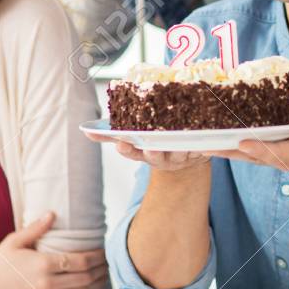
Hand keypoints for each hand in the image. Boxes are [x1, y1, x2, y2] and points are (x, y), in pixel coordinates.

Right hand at [0, 212, 109, 288]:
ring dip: (98, 284)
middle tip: (110, 261)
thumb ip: (36, 228)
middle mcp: (47, 284)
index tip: (104, 250)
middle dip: (102, 270)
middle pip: (86, 278)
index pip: (81, 262)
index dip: (97, 257)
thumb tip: (53, 214)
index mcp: (43, 265)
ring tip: (105, 274)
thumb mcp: (15, 241)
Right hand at [87, 132, 211, 171]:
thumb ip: (110, 134)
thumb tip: (86, 131)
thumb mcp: (133, 137)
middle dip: (154, 152)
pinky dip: (202, 144)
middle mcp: (161, 158)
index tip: (121, 144)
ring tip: (180, 139)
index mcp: (143, 152)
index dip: (127, 150)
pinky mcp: (199, 153)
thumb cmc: (153, 140)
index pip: (132, 153)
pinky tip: (203, 135)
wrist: (183, 155)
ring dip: (180, 148)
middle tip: (152, 146)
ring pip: (180, 153)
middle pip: (156, 157)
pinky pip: (201, 150)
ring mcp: (180, 157)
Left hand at [208, 118, 288, 178]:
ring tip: (199, 142)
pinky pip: (244, 149)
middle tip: (204, 144)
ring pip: (243, 154)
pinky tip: (212, 138)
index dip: (259, 148)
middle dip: (228, 150)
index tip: (243, 142)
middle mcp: (279, 157)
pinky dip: (228, 145)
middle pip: (250, 155)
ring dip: (222, 149)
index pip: (275, 152)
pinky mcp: (266, 151)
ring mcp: (271, 156)